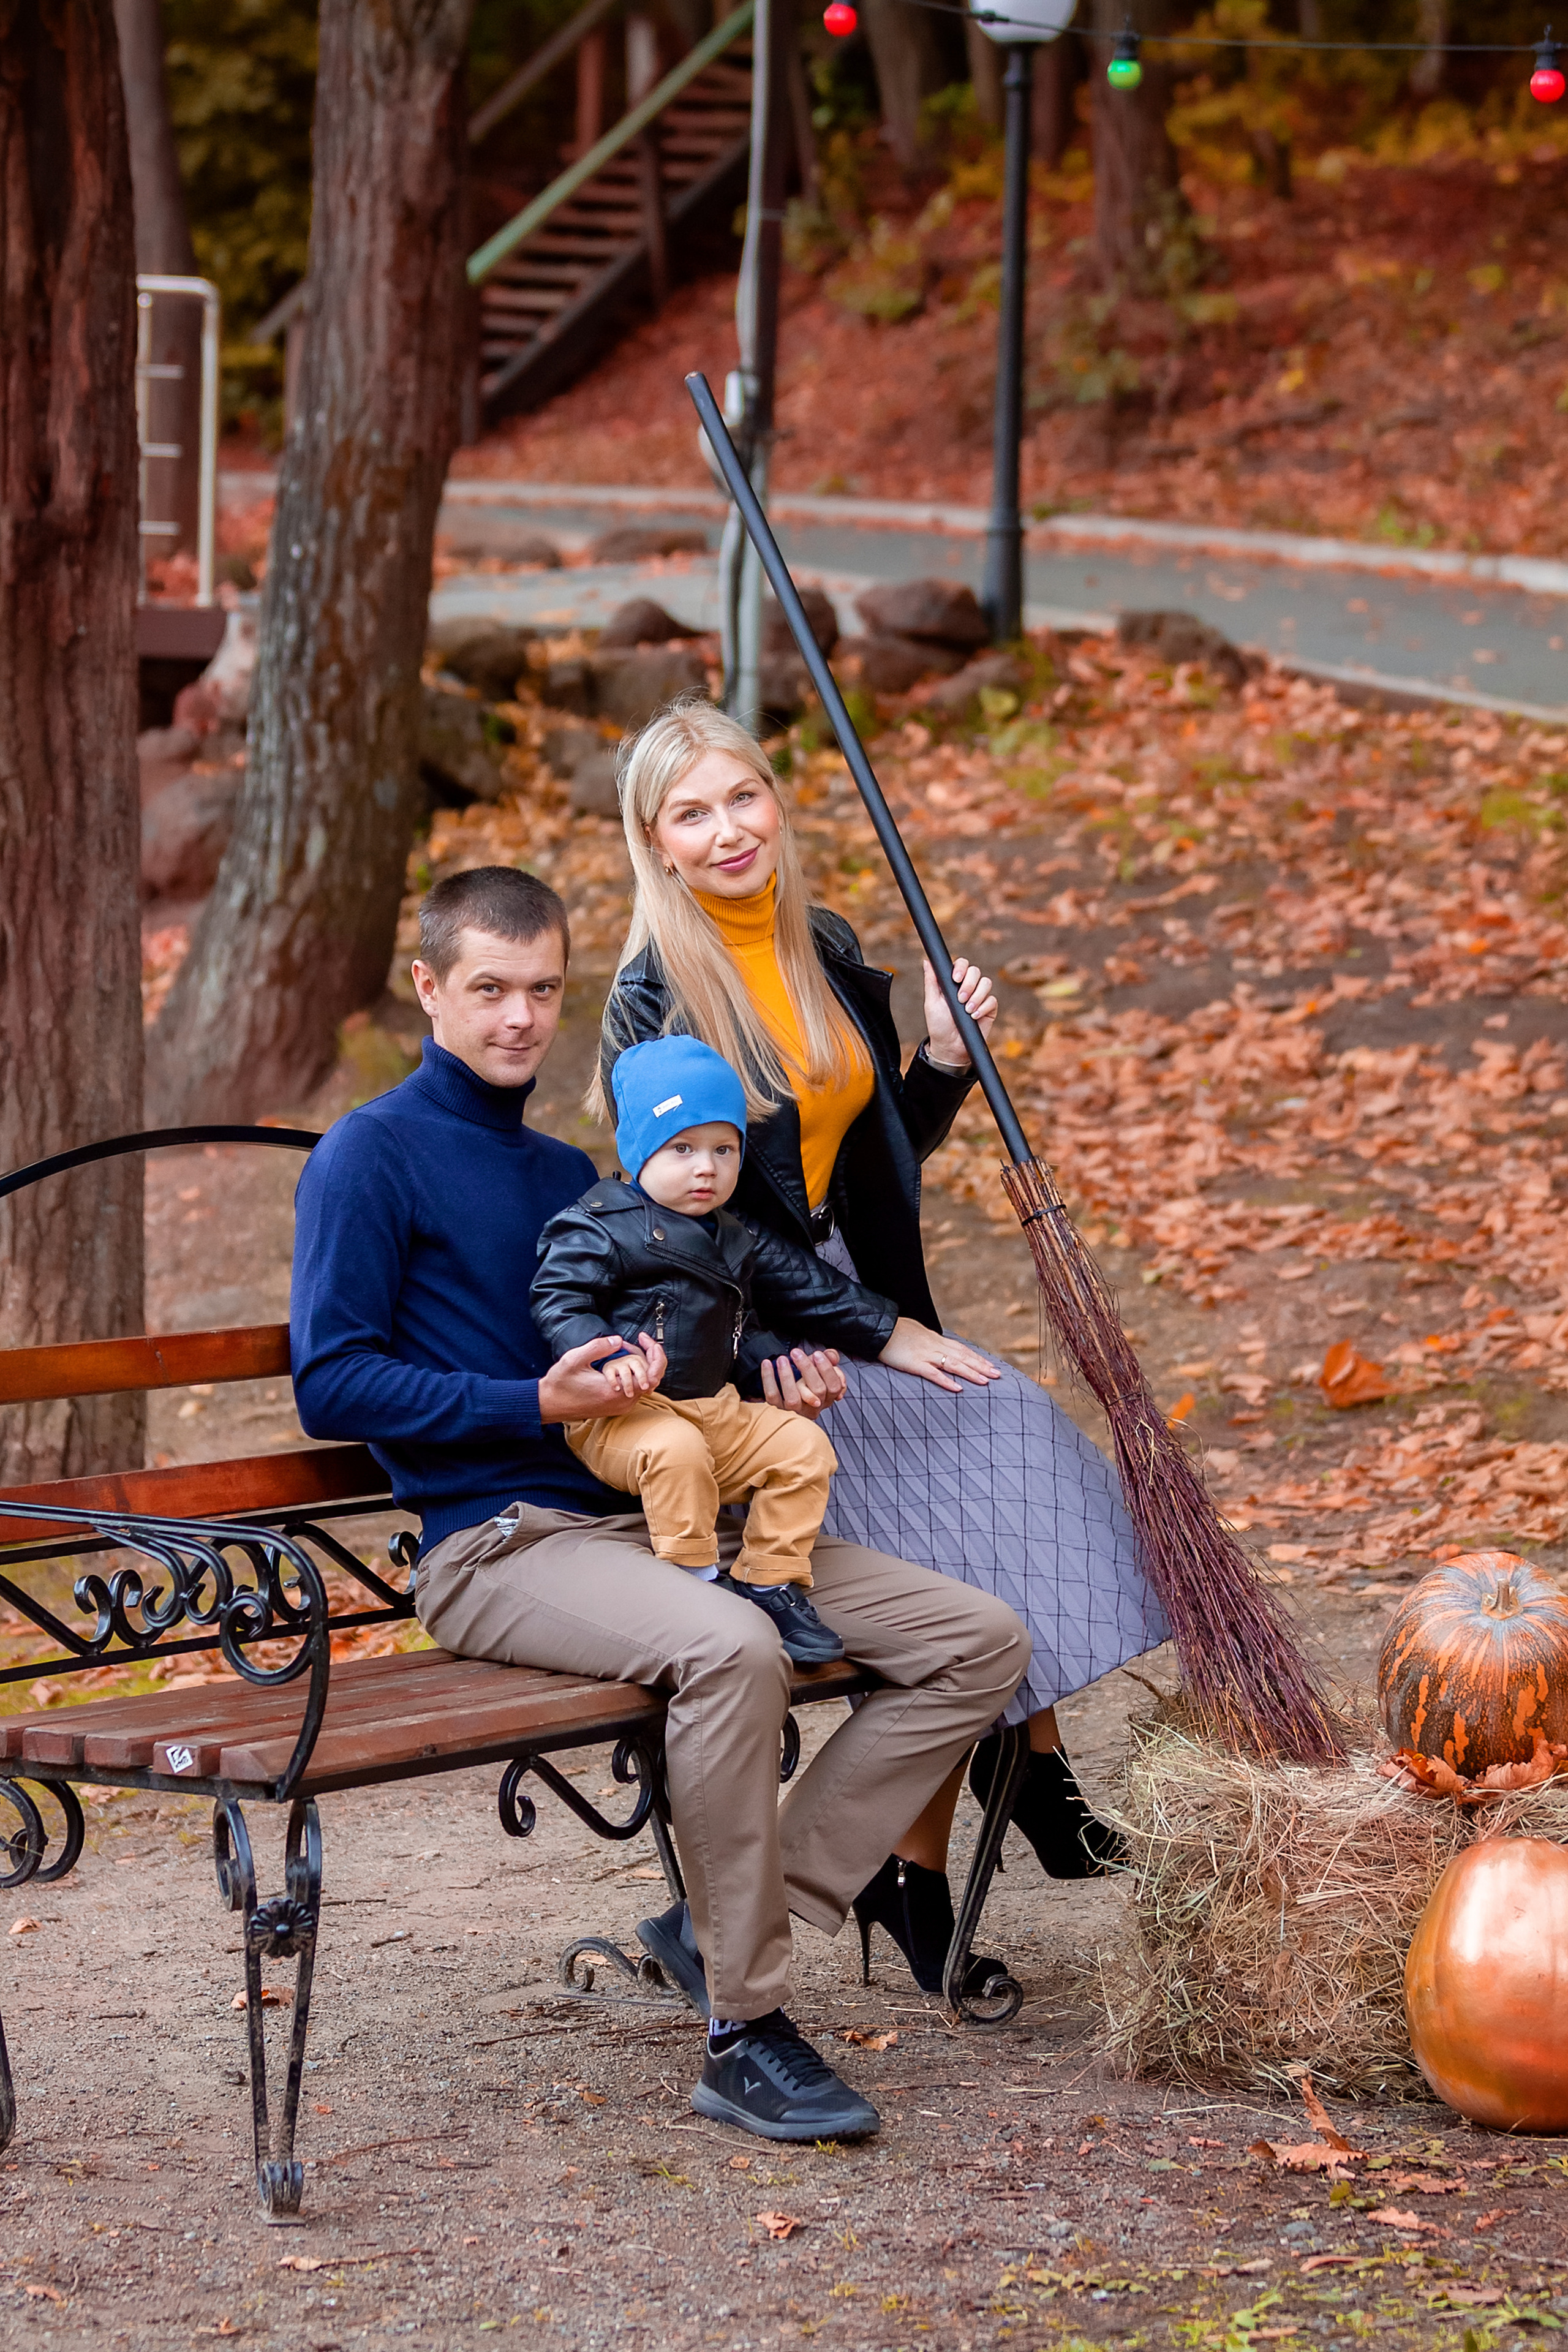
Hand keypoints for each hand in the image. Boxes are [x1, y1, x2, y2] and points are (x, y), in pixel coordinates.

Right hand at [538, 1332, 665, 1422]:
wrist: (549, 1404)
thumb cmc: (560, 1383)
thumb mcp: (574, 1359)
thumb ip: (598, 1348)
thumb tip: (619, 1340)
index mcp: (615, 1392)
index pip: (652, 1376)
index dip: (656, 1355)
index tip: (645, 1339)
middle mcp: (622, 1402)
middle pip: (652, 1379)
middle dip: (648, 1356)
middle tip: (639, 1339)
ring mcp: (620, 1407)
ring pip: (644, 1384)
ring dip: (641, 1365)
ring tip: (627, 1348)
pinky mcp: (616, 1407)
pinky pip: (634, 1389)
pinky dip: (634, 1374)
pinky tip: (622, 1361)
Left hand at [759, 1346, 845, 1419]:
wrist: (784, 1397)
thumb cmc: (806, 1381)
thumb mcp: (819, 1369)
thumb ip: (829, 1359)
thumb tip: (831, 1355)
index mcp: (827, 1398)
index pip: (834, 1386)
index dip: (827, 1370)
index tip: (817, 1354)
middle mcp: (813, 1408)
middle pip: (817, 1390)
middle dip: (807, 1368)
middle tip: (796, 1352)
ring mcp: (795, 1412)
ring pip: (793, 1398)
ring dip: (786, 1375)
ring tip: (781, 1359)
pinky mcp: (777, 1411)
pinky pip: (772, 1395)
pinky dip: (768, 1378)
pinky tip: (767, 1364)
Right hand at [877, 1317, 1000, 1394]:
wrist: (878, 1328)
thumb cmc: (895, 1330)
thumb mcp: (916, 1331)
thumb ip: (927, 1339)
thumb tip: (935, 1343)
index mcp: (935, 1339)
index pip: (961, 1349)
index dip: (977, 1358)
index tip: (990, 1365)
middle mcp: (934, 1345)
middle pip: (963, 1356)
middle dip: (981, 1366)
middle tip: (997, 1375)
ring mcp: (925, 1354)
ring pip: (953, 1364)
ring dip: (970, 1373)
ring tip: (985, 1382)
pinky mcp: (914, 1363)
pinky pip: (933, 1373)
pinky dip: (946, 1381)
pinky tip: (958, 1388)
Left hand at [921, 956, 997, 1071]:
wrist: (950, 1046)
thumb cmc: (939, 1025)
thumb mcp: (931, 1002)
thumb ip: (931, 981)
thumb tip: (927, 961)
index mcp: (953, 983)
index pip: (961, 964)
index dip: (960, 968)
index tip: (955, 979)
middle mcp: (968, 986)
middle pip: (975, 971)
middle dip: (968, 984)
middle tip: (960, 999)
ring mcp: (979, 997)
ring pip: (986, 983)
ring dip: (977, 996)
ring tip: (967, 1010)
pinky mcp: (989, 1009)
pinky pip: (992, 1000)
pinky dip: (983, 1008)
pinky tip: (974, 1017)